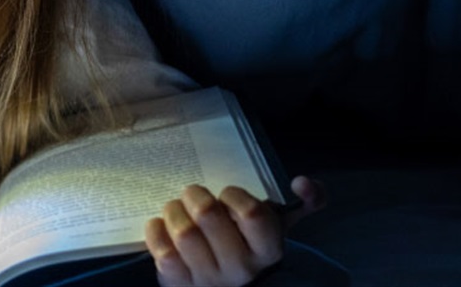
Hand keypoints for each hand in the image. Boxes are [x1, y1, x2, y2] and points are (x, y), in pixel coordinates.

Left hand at [144, 176, 326, 286]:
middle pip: (209, 216)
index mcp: (267, 250)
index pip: (253, 213)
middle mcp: (241, 268)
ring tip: (175, 208)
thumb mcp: (276, 225)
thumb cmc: (248, 244)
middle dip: (195, 195)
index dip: (234, 195)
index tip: (226, 194)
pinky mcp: (180, 285)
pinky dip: (156, 232)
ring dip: (174, 211)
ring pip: (184, 232)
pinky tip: (160, 225)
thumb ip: (304, 202)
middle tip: (192, 193)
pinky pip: (163, 253)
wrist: (227, 286)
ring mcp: (209, 279)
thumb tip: (303, 183)